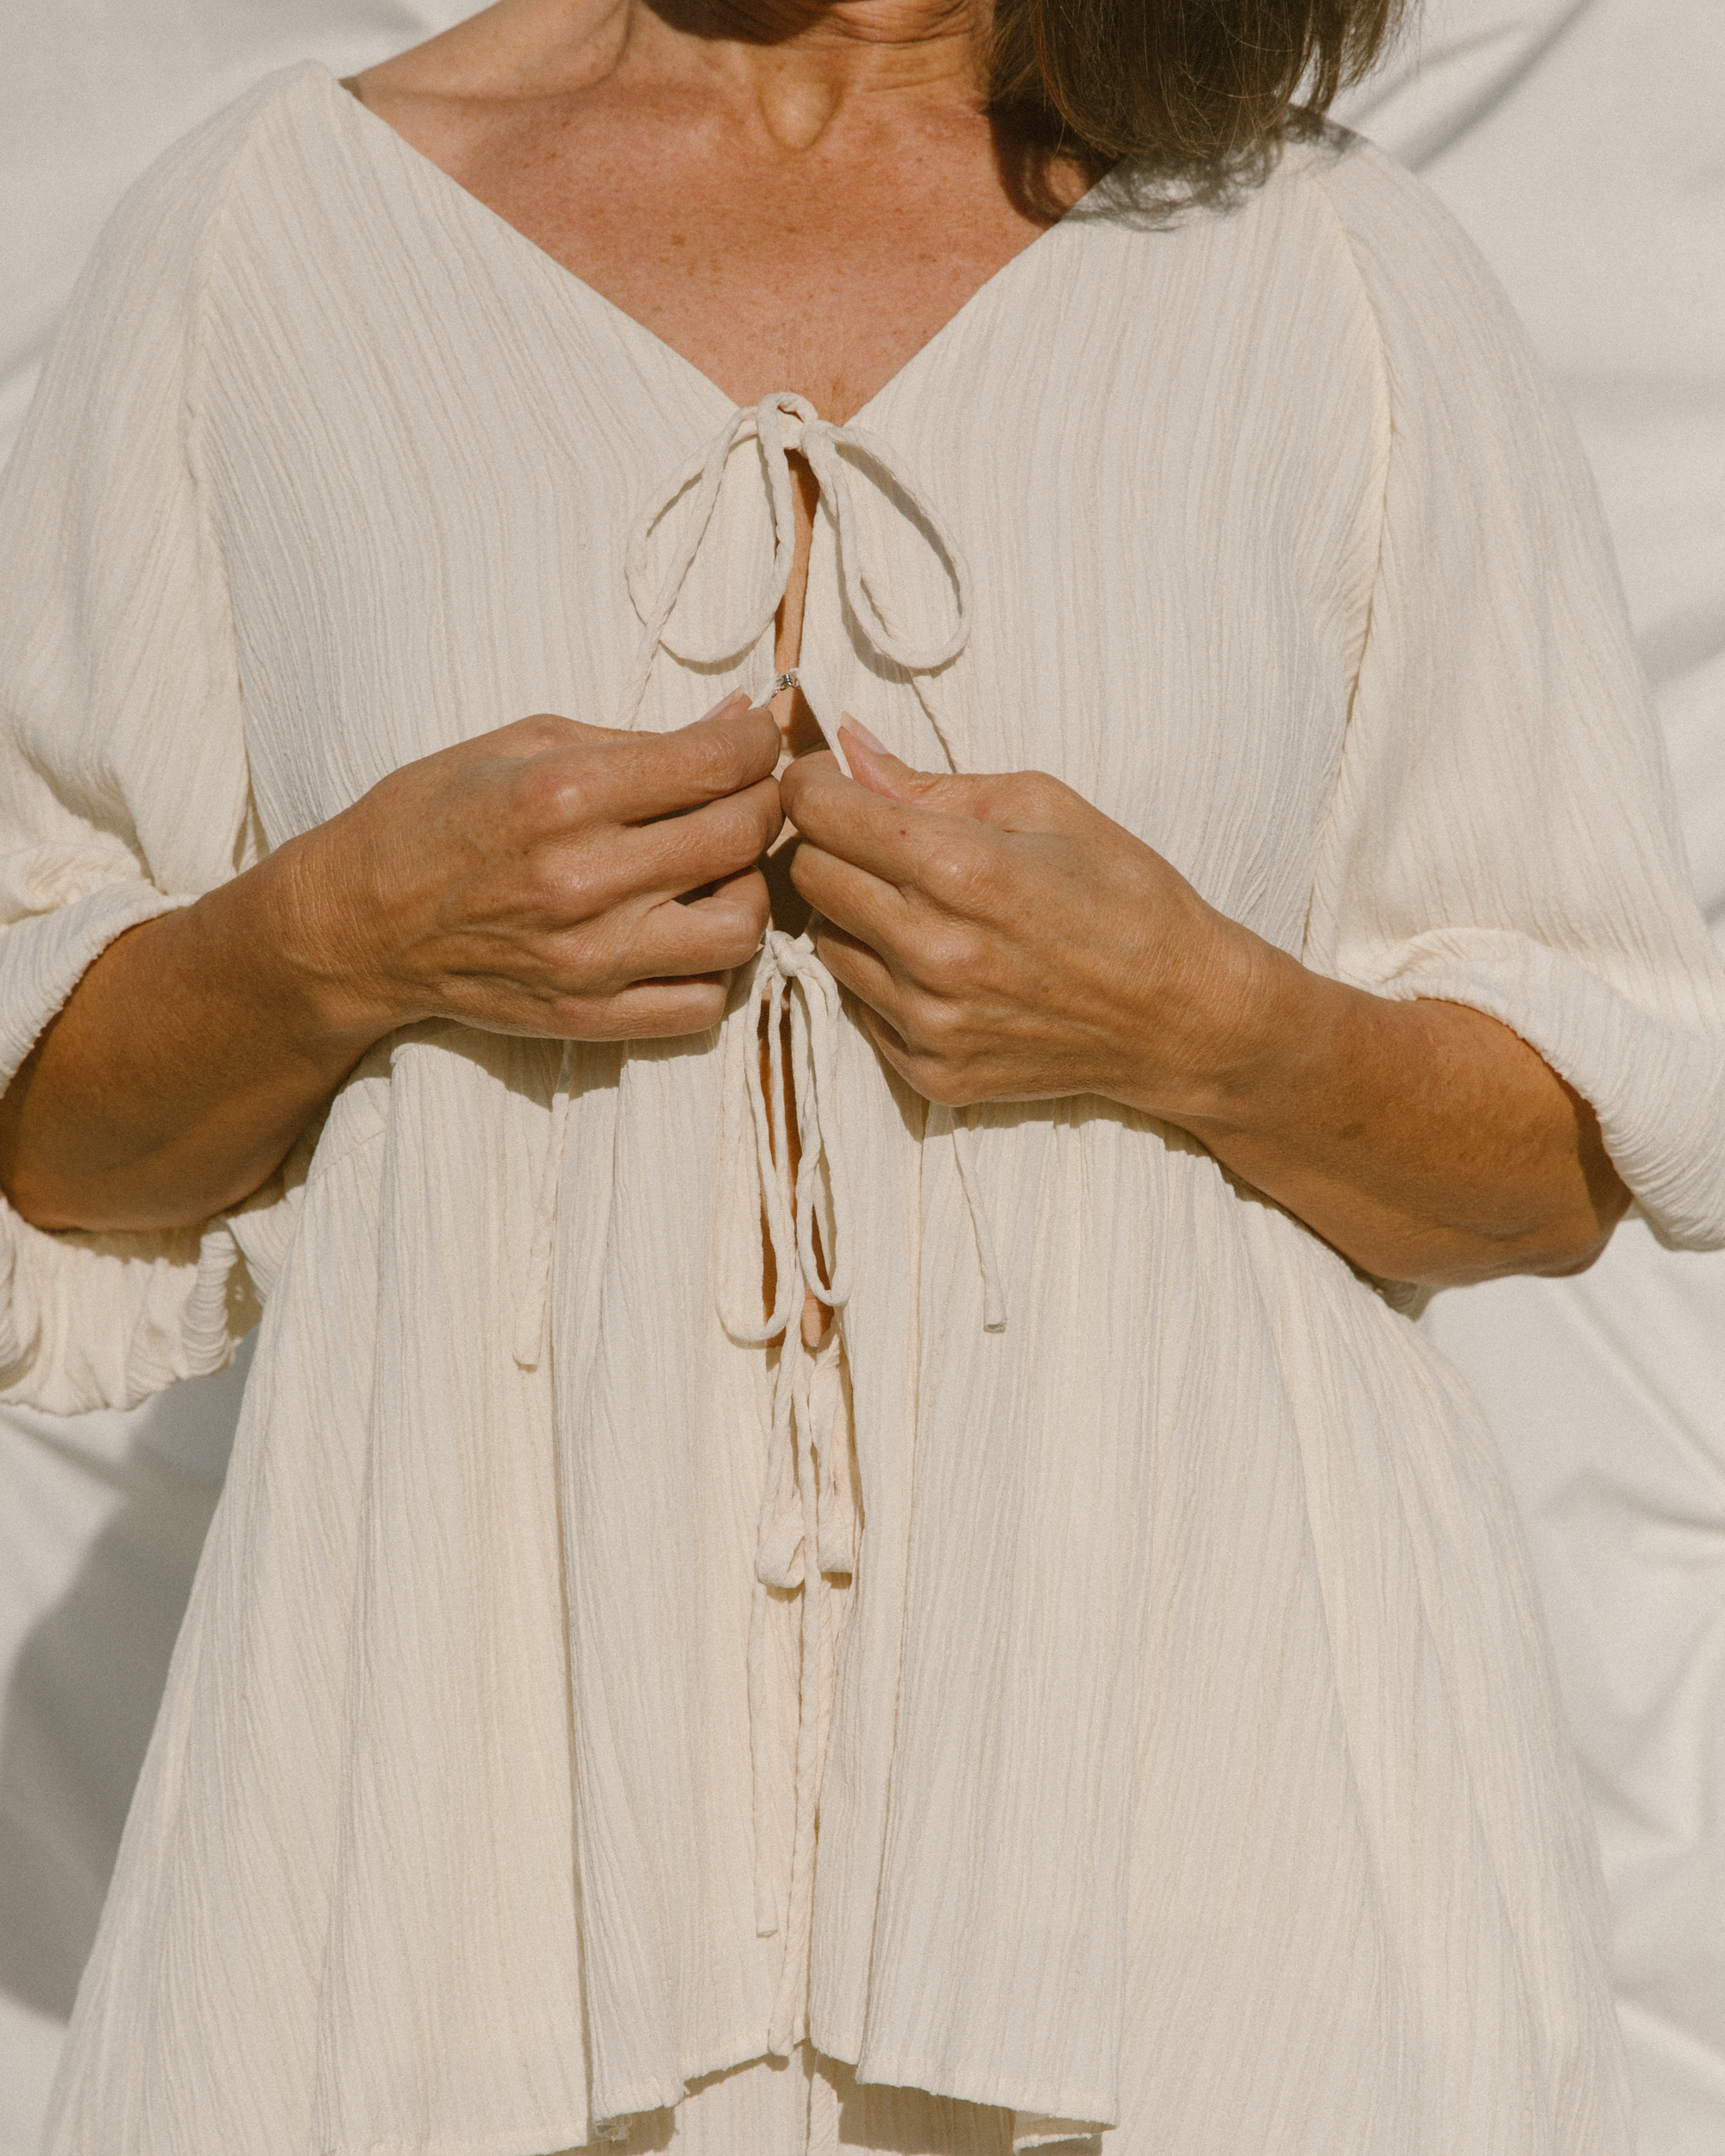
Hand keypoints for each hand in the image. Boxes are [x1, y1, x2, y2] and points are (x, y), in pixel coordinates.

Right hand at [280, 691, 782, 1041]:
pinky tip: (690, 934)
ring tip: (719, 872)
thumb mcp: (522, 743)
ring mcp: (591, 959)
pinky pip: (704, 1004)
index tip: (754, 738)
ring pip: (743, 929)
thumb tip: (738, 714)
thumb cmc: (433, 819)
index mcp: (564, 795)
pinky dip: (718, 969)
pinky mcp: (590, 1017)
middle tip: (745, 795)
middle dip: (765, 803)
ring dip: (750, 892)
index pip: (717, 763)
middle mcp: (584, 880)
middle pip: (742, 837)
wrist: (356, 926)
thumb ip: (636, 737)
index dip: (757, 742)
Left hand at [781, 721, 1258, 1115]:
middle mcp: (931, 951)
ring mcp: (928, 1022)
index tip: (827, 779)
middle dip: (827, 844)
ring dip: (852, 915)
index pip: (820, 812)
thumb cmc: (1125, 895)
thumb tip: (849, 748)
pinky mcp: (931, 1072)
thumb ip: (932, 782)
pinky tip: (940, 963)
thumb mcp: (1045, 805)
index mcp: (959, 868)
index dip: (812, 784)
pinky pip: (860, 1008)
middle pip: (807, 877)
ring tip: (917, 904)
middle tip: (872, 837)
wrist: (1182, 1015)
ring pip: (824, 944)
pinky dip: (882, 978)